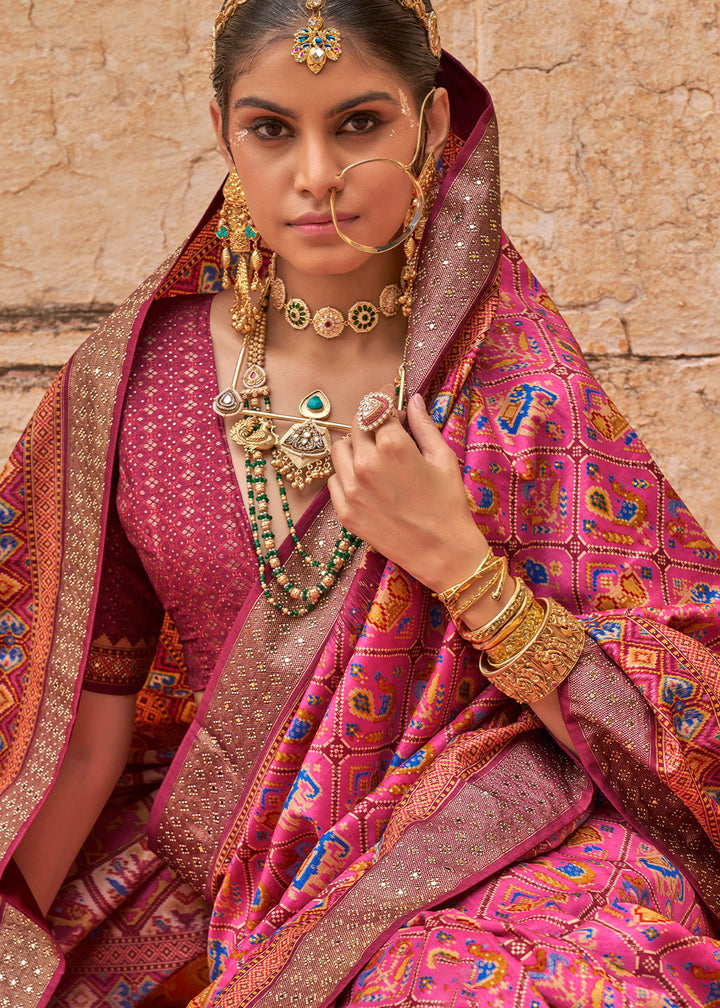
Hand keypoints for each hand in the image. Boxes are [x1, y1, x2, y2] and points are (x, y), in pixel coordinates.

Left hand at [328, 386, 489, 592]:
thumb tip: (413, 400)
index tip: (389, 393)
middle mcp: (366, 464)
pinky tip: (366, 478)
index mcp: (393, 446)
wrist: (442, 553)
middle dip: (371, 418)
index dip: (384, 397)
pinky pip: (335, 479)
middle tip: (385, 423)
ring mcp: (352, 489)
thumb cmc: (449, 505)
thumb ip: (424, 425)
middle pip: (357, 424)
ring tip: (374, 452)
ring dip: (355, 444)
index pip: (378, 407)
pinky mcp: (345, 511)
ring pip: (340, 449)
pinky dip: (347, 473)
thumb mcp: (443, 459)